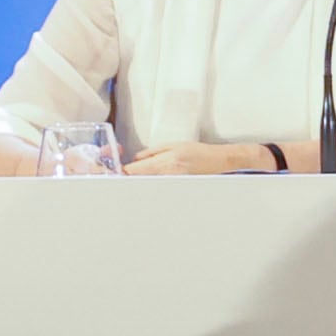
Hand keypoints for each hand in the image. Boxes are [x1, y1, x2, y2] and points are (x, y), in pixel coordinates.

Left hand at [122, 142, 274, 175]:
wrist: (219, 162)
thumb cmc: (199, 152)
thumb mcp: (174, 145)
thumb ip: (153, 152)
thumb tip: (137, 158)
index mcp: (165, 162)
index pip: (135, 171)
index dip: (123, 172)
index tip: (116, 171)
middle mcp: (167, 175)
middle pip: (139, 181)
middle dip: (129, 180)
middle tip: (122, 180)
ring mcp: (172, 184)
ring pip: (147, 187)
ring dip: (140, 185)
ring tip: (135, 185)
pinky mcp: (176, 190)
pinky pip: (158, 190)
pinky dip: (152, 189)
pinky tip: (151, 187)